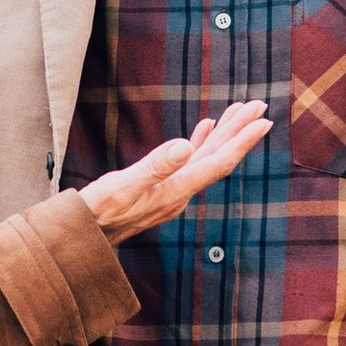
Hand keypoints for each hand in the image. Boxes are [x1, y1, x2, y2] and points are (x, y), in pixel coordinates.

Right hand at [78, 101, 273, 243]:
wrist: (83, 239)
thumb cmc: (97, 213)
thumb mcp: (121, 186)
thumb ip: (154, 167)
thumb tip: (185, 145)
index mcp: (175, 191)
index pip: (217, 163)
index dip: (241, 141)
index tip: (262, 120)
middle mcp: (180, 193)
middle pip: (217, 158)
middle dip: (239, 131)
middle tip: (259, 105)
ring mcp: (172, 192)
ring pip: (206, 158)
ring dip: (224, 134)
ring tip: (239, 111)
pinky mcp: (162, 189)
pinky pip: (190, 162)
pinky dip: (200, 142)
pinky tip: (205, 129)